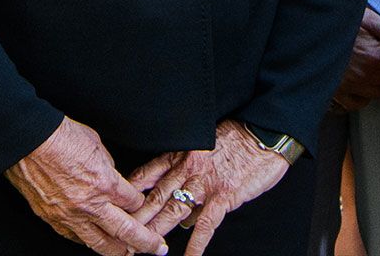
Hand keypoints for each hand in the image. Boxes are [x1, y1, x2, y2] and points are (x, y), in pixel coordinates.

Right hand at [6, 117, 168, 255]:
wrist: (27, 140)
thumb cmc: (60, 136)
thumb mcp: (97, 144)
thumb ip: (108, 165)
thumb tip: (113, 175)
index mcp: (106, 183)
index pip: (134, 203)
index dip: (141, 204)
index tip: (142, 205)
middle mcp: (91, 205)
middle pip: (126, 232)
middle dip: (145, 242)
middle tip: (157, 249)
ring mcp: (71, 216)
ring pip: (101, 244)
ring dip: (118, 251)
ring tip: (129, 253)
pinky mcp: (53, 219)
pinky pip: (75, 237)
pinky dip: (87, 241)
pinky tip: (94, 241)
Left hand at [126, 121, 293, 255]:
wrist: (264, 135)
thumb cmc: (237, 141)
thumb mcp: (205, 151)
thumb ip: (189, 178)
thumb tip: (182, 216)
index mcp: (181, 156)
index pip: (147, 175)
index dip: (130, 193)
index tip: (115, 207)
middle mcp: (188, 169)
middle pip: (156, 197)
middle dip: (138, 218)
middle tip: (122, 234)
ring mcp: (205, 184)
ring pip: (174, 210)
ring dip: (158, 231)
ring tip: (144, 247)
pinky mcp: (224, 196)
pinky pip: (206, 224)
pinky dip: (197, 244)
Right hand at [329, 7, 379, 113]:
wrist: (304, 37)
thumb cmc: (336, 24)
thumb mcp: (366, 17)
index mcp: (377, 55)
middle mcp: (368, 76)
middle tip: (378, 50)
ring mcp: (353, 88)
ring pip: (379, 90)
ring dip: (377, 79)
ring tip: (365, 62)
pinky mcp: (339, 96)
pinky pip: (361, 102)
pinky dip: (361, 93)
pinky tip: (356, 79)